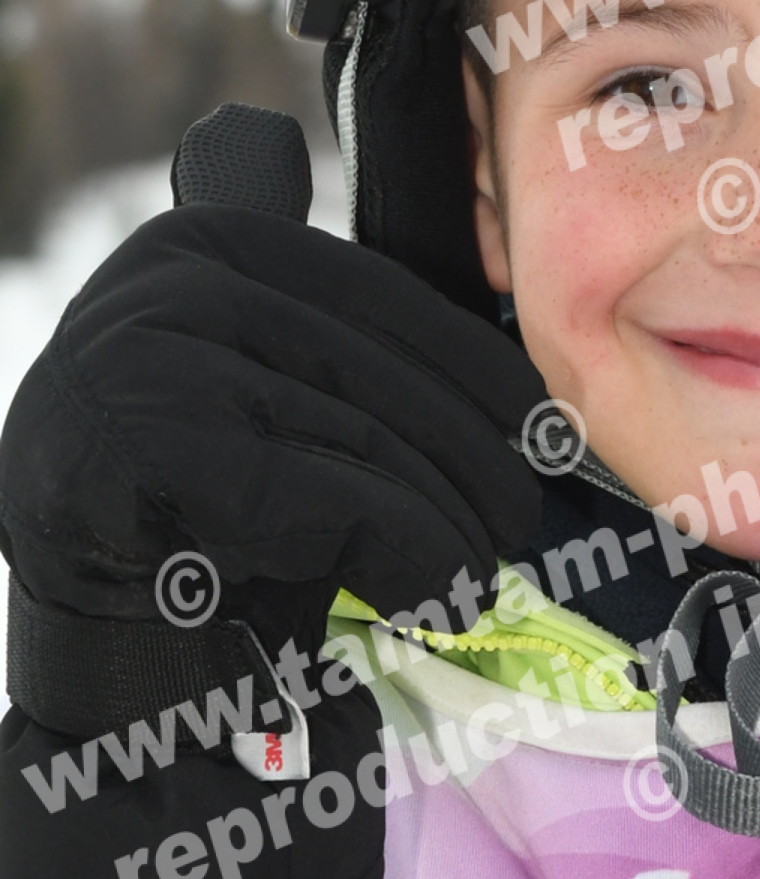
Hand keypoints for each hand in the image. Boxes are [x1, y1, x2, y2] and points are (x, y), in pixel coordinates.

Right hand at [0, 107, 543, 646]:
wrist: (100, 636)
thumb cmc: (198, 519)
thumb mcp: (260, 392)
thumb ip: (327, 331)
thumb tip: (488, 343)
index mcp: (209, 242)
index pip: (384, 296)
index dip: (479, 369)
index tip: (540, 427)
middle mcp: (172, 282)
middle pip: (384, 375)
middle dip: (474, 460)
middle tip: (514, 524)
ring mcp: (152, 360)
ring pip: (373, 444)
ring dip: (452, 526)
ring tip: (478, 578)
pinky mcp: (158, 450)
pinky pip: (347, 503)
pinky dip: (419, 559)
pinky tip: (439, 597)